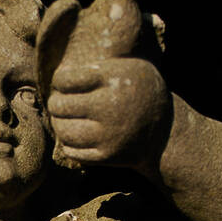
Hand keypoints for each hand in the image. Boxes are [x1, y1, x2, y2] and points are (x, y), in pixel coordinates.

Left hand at [47, 57, 171, 173]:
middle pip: (60, 105)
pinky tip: (74, 136)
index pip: (65, 79)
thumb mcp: (131, 68)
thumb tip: (59, 72)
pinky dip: (68, 143)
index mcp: (114, 79)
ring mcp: (108, 134)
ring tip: (63, 119)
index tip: (63, 83)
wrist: (165, 132)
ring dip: (59, 124)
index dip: (58, 81)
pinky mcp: (107, 155)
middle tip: (58, 102)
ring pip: (63, 130)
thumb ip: (100, 65)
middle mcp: (110, 106)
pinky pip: (71, 151)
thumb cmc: (140, 93)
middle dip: (55, 103)